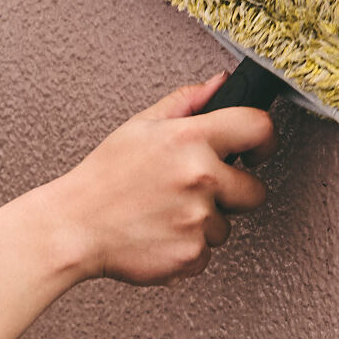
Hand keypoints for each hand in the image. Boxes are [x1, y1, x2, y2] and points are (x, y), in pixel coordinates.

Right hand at [49, 71, 274, 285]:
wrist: (73, 228)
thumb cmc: (103, 179)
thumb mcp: (140, 127)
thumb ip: (186, 102)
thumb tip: (221, 83)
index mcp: (189, 139)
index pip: (258, 128)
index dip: (264, 141)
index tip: (256, 151)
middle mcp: (200, 177)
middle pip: (255, 191)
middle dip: (232, 192)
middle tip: (193, 191)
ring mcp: (197, 219)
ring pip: (227, 226)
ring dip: (203, 223)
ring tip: (164, 214)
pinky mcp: (191, 254)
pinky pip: (207, 253)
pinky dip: (187, 248)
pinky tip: (159, 234)